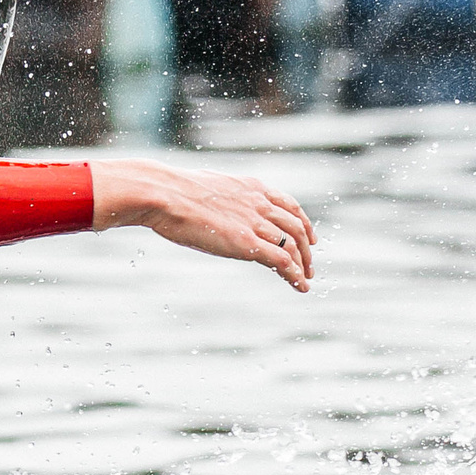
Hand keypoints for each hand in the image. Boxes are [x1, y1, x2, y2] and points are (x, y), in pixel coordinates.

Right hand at [91, 159, 315, 291]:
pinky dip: (295, 275)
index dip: (303, 222)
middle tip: (309, 265)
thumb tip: (210, 203)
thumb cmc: (173, 191)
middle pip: (296, 227)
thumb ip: (219, 198)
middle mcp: (259, 203)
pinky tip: (300, 287)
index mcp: (251, 187)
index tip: (309, 236)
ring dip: (303, 264)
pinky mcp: (247, 243)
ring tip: (306, 279)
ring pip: (293, 246)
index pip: (289, 205)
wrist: (165, 194)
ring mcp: (255, 223)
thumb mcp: (206, 187)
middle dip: (306, 248)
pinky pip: (283, 262)